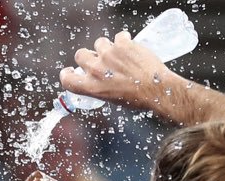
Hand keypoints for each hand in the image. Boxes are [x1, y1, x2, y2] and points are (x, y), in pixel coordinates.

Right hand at [59, 31, 183, 109]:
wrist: (158, 90)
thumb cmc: (138, 98)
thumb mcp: (112, 99)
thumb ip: (100, 87)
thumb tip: (100, 79)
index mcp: (92, 87)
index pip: (67, 79)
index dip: (67, 74)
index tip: (71, 71)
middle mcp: (97, 70)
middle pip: (80, 55)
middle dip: (89, 56)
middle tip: (100, 60)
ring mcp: (109, 55)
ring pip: (100, 43)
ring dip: (107, 47)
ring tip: (120, 55)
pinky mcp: (122, 44)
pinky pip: (119, 37)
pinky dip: (124, 41)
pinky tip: (131, 49)